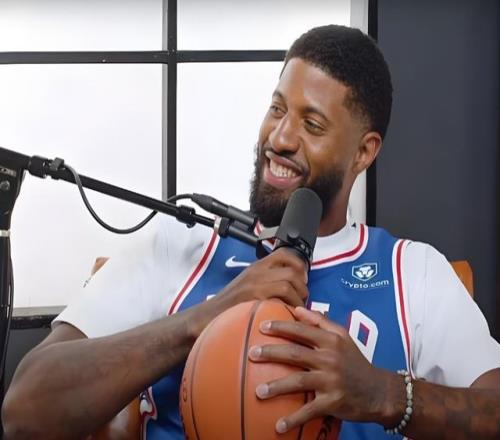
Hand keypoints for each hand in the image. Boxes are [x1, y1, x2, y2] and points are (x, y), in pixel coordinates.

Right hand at [217, 248, 307, 307]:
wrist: (208, 315)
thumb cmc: (229, 305)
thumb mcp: (248, 285)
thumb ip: (266, 281)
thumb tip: (290, 287)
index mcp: (257, 266)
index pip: (284, 254)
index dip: (299, 264)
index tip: (303, 278)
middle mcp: (257, 271)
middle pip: (291, 271)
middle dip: (303, 286)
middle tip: (302, 298)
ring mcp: (255, 283)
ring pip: (288, 283)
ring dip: (298, 298)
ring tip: (296, 308)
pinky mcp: (254, 297)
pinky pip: (280, 296)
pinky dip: (289, 306)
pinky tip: (288, 315)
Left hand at [248, 307, 390, 432]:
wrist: (380, 391)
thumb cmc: (356, 361)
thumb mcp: (343, 336)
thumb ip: (320, 321)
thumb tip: (297, 308)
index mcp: (330, 341)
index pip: (301, 330)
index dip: (281, 326)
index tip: (261, 327)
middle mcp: (330, 358)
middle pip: (295, 353)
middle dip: (271, 353)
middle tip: (251, 354)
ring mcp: (331, 381)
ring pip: (298, 382)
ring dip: (276, 387)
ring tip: (258, 392)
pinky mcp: (333, 402)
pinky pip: (309, 411)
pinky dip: (293, 419)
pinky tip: (277, 426)